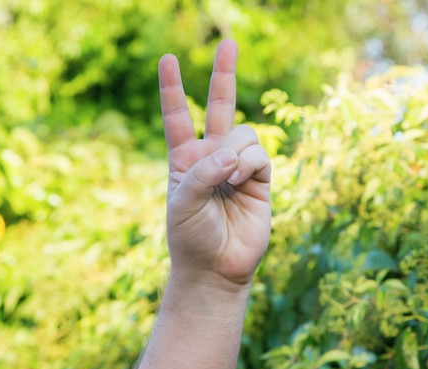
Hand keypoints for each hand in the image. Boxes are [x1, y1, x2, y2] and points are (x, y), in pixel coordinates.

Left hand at [159, 40, 270, 287]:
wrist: (216, 267)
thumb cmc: (190, 237)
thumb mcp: (183, 203)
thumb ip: (203, 173)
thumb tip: (232, 152)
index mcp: (184, 159)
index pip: (177, 117)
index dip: (172, 89)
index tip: (167, 59)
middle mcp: (211, 156)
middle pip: (220, 106)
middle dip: (224, 74)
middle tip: (228, 42)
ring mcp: (237, 166)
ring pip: (244, 133)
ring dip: (236, 151)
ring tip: (230, 178)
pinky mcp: (260, 178)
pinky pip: (258, 153)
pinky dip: (249, 162)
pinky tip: (242, 179)